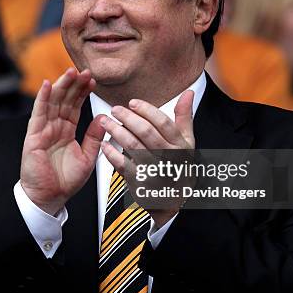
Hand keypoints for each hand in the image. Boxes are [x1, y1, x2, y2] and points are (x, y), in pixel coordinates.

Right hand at [20, 68, 104, 214]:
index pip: (75, 106)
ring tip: (70, 72)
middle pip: (64, 100)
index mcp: (67, 130)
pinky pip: (38, 114)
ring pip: (53, 102)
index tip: (92, 80)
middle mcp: (54, 127)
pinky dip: (42, 98)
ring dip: (61, 85)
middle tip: (85, 70)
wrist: (50, 198)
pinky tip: (48, 84)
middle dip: (74, 84)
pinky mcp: (34, 136)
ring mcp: (43, 130)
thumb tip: (103, 117)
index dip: (83, 92)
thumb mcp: (88, 156)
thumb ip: (95, 137)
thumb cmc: (66, 180)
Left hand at [100, 90, 194, 226]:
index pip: (163, 123)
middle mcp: (169, 158)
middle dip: (128, 118)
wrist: (173, 199)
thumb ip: (184, 117)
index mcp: (180, 146)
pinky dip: (112, 154)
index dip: (146, 110)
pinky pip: (123, 166)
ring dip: (117, 132)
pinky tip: (104, 144)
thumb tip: (188, 93)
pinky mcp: (141, 183)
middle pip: (146, 133)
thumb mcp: (186, 141)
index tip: (133, 103)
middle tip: (116, 109)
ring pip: (133, 147)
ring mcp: (154, 171)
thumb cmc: (179, 165)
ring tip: (106, 122)